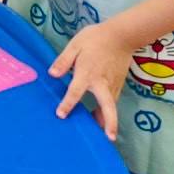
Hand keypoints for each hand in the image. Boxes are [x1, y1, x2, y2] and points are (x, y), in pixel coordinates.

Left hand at [49, 22, 133, 139]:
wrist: (121, 36)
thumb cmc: (95, 39)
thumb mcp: (75, 45)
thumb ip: (63, 61)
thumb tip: (52, 75)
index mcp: (87, 74)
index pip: (75, 92)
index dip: (67, 104)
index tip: (61, 115)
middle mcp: (102, 83)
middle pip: (108, 107)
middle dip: (109, 123)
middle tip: (108, 138)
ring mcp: (113, 85)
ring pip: (112, 106)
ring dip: (109, 120)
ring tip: (104, 135)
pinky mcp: (119, 84)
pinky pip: (114, 101)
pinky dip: (110, 111)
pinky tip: (104, 118)